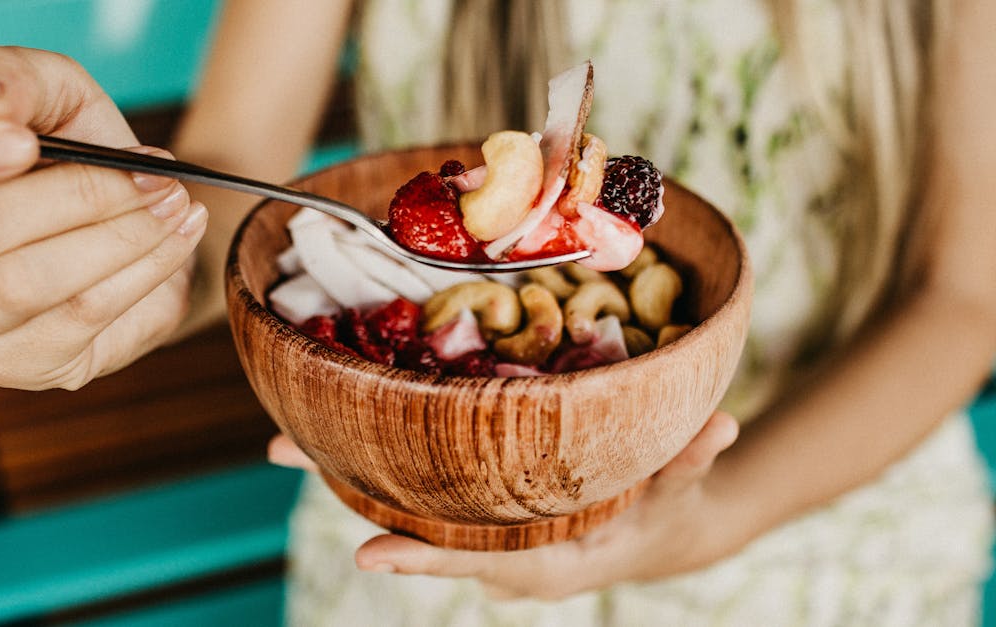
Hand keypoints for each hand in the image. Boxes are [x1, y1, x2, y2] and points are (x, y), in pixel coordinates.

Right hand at [0, 46, 207, 389]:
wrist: (141, 219)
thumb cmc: (78, 154)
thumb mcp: (55, 94)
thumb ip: (14, 78)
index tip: (24, 141)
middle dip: (77, 195)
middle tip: (153, 174)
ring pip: (28, 282)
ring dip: (120, 236)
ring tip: (173, 203)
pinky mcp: (13, 364)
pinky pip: (79, 319)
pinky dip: (141, 272)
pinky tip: (174, 240)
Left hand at [269, 411, 742, 600]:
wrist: (658, 531)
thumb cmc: (667, 513)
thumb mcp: (682, 492)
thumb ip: (692, 463)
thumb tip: (719, 427)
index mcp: (544, 560)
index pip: (478, 563)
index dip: (426, 560)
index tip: (368, 554)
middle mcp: (498, 549)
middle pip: (413, 525)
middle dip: (347, 490)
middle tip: (280, 450)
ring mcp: (480, 526)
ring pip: (402, 501)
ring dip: (341, 466)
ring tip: (280, 436)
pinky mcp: (474, 502)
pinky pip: (417, 483)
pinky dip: (373, 455)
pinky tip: (332, 420)